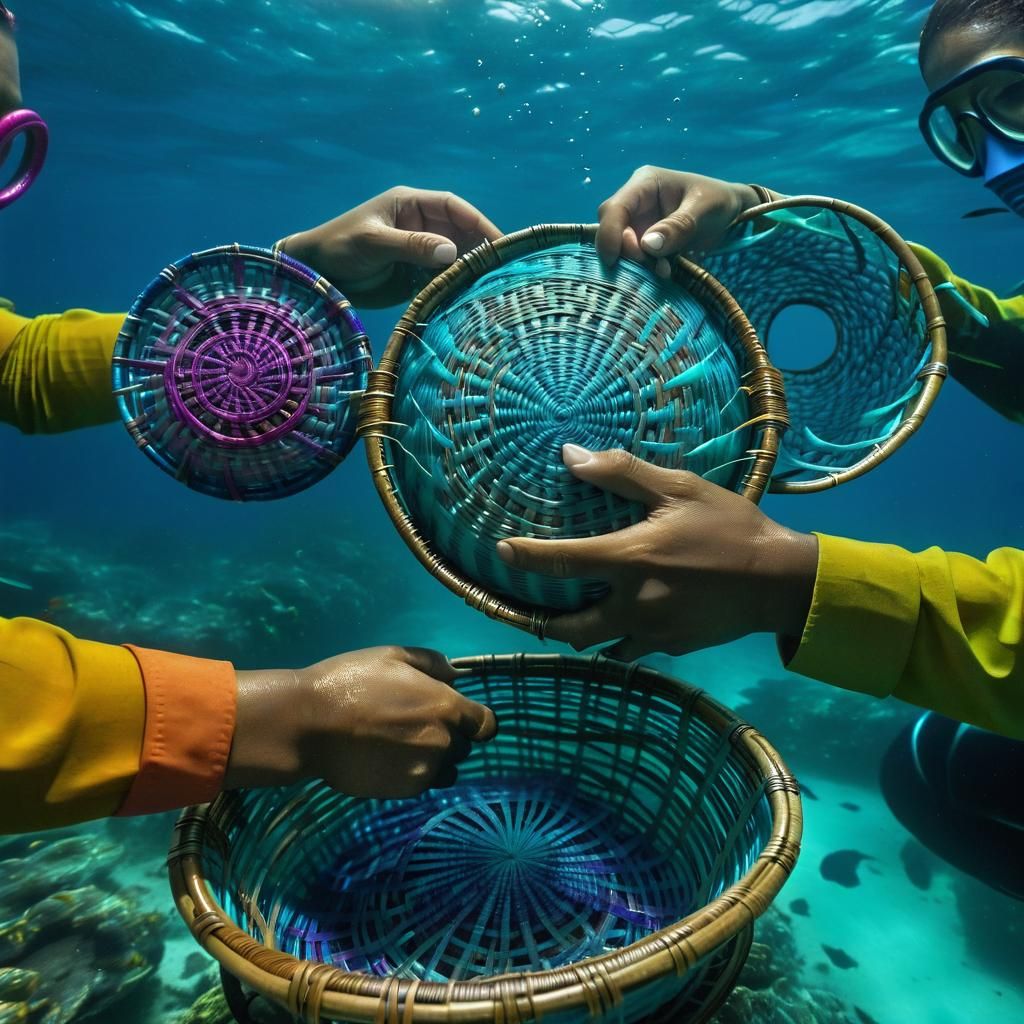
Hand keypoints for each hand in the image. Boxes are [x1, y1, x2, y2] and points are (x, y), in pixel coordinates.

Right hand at [225, 646, 497, 797]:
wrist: (309, 725)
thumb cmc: (351, 681)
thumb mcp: (393, 656)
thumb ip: (432, 663)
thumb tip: (455, 675)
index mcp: (447, 706)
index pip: (487, 724)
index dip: (476, 720)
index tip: (460, 717)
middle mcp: (444, 742)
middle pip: (464, 746)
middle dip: (449, 736)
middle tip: (414, 725)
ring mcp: (425, 770)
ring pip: (446, 768)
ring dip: (434, 759)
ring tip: (400, 745)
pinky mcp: (404, 791)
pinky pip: (422, 783)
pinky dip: (412, 773)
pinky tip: (385, 758)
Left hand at [282, 186, 501, 306]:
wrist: (317, 276)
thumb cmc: (338, 247)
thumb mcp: (375, 242)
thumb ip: (413, 245)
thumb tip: (452, 252)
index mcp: (410, 206)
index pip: (453, 208)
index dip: (478, 223)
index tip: (498, 243)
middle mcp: (420, 226)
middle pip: (460, 235)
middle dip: (479, 250)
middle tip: (500, 272)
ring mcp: (419, 253)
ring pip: (454, 259)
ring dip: (469, 272)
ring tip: (488, 289)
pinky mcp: (414, 277)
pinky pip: (442, 280)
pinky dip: (454, 288)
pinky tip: (467, 300)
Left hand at [496, 445, 817, 660]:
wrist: (781, 580)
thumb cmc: (730, 527)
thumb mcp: (680, 488)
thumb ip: (623, 475)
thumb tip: (571, 456)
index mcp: (630, 561)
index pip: (561, 563)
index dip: (524, 557)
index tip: (501, 551)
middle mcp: (633, 605)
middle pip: (570, 628)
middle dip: (544, 621)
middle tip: (530, 609)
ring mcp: (653, 633)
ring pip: (600, 647)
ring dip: (581, 636)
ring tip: (573, 620)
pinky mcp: (674, 648)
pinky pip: (634, 650)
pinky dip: (621, 640)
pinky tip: (624, 625)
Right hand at [597, 167, 776, 275]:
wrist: (736, 217)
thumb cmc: (721, 202)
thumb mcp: (704, 209)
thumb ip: (678, 226)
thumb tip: (648, 245)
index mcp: (646, 184)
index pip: (614, 208)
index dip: (608, 233)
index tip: (613, 259)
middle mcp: (637, 204)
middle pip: (613, 230)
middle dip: (626, 251)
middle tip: (652, 265)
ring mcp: (641, 225)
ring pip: (622, 248)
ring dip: (637, 264)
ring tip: (665, 270)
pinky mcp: (647, 244)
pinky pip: (637, 259)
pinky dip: (646, 269)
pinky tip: (666, 271)